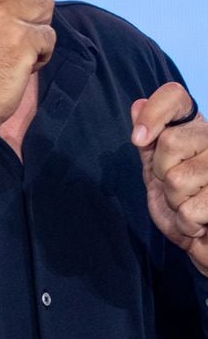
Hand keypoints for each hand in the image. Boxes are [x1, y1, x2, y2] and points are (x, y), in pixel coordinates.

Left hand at [131, 82, 207, 275]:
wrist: (205, 242)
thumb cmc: (183, 206)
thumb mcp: (158, 171)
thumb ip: (149, 141)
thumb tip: (137, 104)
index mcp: (195, 128)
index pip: (175, 97)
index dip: (154, 113)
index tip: (139, 139)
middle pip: (170, 142)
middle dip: (162, 174)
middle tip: (176, 188)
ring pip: (177, 179)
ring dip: (176, 204)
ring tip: (190, 207)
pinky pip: (189, 210)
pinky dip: (187, 224)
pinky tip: (201, 223)